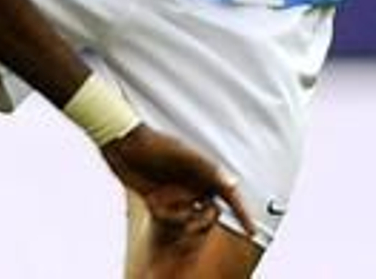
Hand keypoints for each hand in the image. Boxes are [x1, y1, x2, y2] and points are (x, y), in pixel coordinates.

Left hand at [100, 125, 253, 241]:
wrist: (124, 145)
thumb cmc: (154, 144)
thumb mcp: (182, 155)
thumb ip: (207, 168)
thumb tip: (230, 183)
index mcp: (205, 172)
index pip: (229, 195)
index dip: (242, 213)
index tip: (251, 231)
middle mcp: (194, 184)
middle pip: (209, 213)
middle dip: (199, 219)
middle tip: (184, 213)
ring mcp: (178, 193)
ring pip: (188, 218)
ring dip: (177, 215)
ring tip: (162, 200)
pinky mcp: (161, 200)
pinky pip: (169, 218)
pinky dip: (163, 215)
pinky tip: (152, 201)